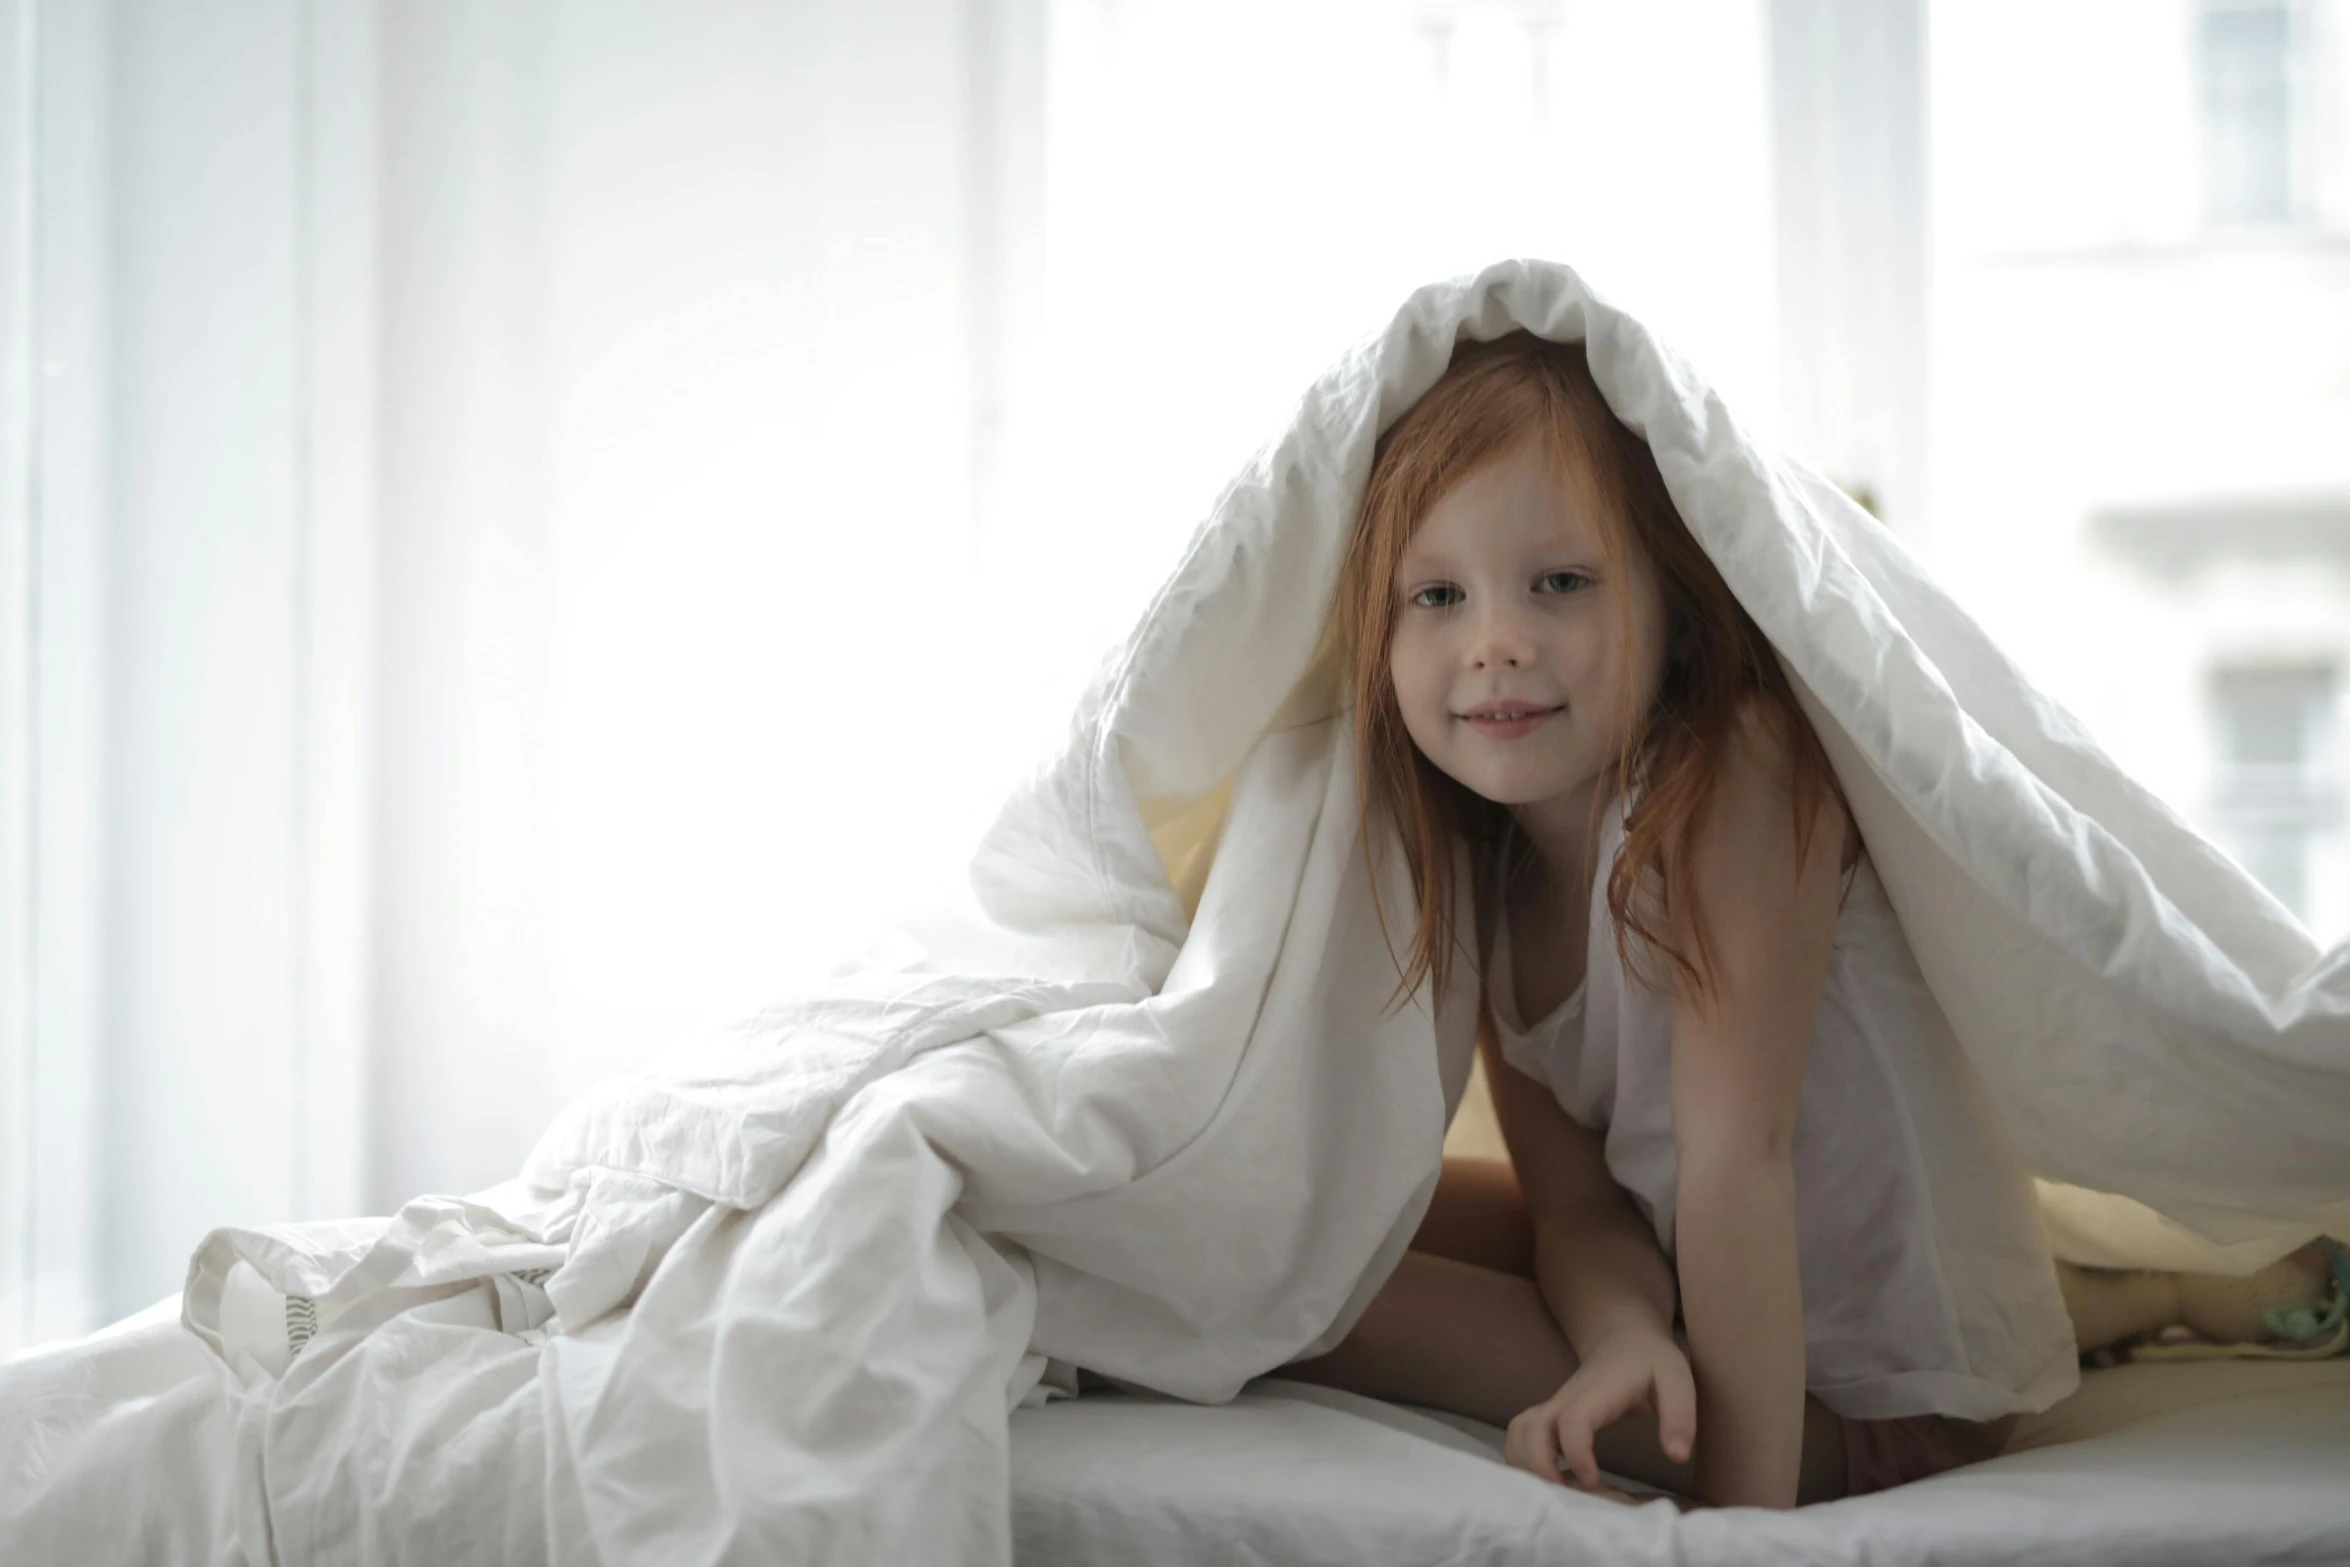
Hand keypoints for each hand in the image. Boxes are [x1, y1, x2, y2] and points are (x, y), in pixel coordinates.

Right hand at [1504, 1329, 1697, 1494]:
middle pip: (1529, 1429)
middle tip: (1568, 1497)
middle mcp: (1566, 1399)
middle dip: (1538, 1468)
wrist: (1624, 1339)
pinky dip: (1526, 1461)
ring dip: (1526, 1465)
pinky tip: (1556, 1480)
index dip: (1576, 1453)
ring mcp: (1554, 1407)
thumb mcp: (1678, 1381)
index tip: (1592, 1481)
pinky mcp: (1550, 1416)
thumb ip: (1680, 1416)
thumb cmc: (1651, 1362)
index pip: (1572, 1420)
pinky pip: (1522, 1437)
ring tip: (1558, 1492)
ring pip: (1518, 1433)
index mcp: (1597, 1392)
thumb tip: (1677, 1456)